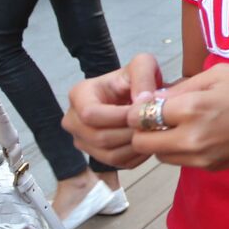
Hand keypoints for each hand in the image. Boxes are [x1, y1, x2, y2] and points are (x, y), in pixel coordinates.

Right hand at [63, 54, 164, 168]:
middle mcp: (74, 121)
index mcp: (79, 95)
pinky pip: (118, 163)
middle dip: (130, 131)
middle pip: (99, 137)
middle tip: (154, 123)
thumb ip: (143, 77)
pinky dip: (137, 155)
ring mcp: (83, 141)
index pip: (91, 114)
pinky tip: (149, 139)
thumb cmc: (135, 77)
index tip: (142, 109)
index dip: (119, 116)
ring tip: (153, 130)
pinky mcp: (97, 156)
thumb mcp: (142, 65)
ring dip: (135, 145)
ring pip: (108, 155)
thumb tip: (142, 101)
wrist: (137, 92)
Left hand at [129, 63, 228, 170]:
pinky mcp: (211, 167)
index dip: (139, 108)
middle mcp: (192, 138)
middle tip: (159, 115)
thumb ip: (183, 86)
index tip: (147, 101)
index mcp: (193, 108)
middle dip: (144, 129)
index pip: (142, 116)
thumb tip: (154, 97)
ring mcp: (201, 157)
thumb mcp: (222, 73)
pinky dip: (180, 149)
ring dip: (161, 141)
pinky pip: (181, 161)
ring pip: (159, 156)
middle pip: (142, 143)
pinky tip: (201, 132)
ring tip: (181, 123)